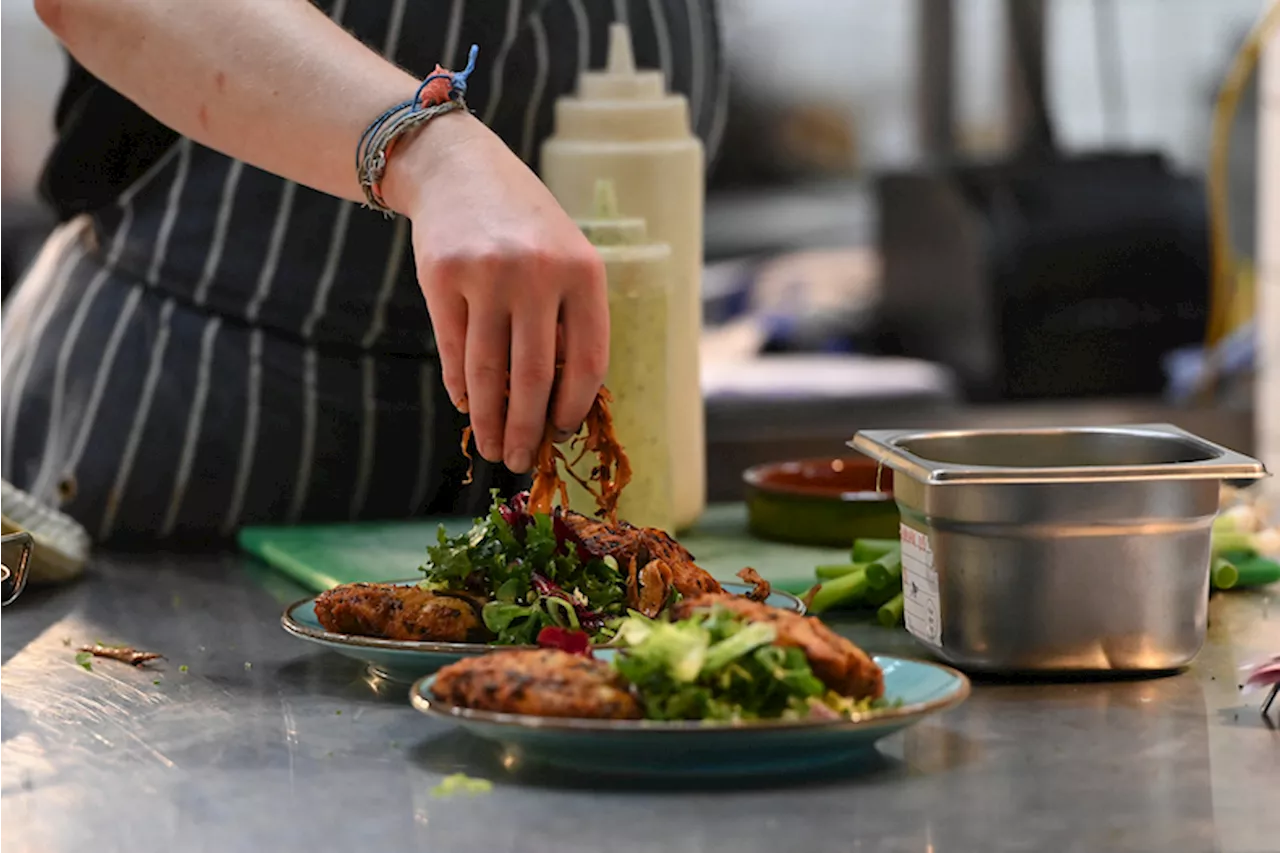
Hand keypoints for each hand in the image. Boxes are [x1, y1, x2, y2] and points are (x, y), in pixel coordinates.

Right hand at [382, 112, 608, 473]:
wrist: (460, 170)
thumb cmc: (524, 226)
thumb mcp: (565, 258)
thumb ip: (569, 319)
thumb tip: (560, 404)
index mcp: (583, 272)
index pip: (588, 360)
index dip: (574, 406)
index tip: (562, 431)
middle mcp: (537, 274)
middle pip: (534, 377)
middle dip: (528, 430)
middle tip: (523, 460)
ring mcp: (486, 276)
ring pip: (488, 373)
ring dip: (491, 420)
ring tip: (494, 447)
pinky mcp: (441, 279)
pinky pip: (453, 351)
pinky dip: (460, 388)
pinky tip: (466, 407)